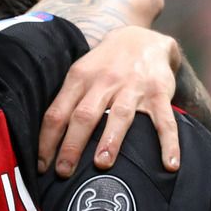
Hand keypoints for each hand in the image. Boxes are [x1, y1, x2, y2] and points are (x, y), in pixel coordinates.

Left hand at [38, 25, 181, 175]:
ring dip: (110, 140)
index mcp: (79, 79)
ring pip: (119, 115)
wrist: (142, 38)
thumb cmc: (103, 66)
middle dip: (72, 145)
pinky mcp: (159, 92)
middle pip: (84, 115)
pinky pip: (164, 121)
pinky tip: (170, 165)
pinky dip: (168, 143)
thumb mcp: (80, 74)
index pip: (57, 112)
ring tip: (102, 164)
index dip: (47, 140)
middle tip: (64, 172)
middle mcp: (104, 82)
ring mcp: (132, 87)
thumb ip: (66, 102)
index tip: (40, 167)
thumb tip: (45, 143)